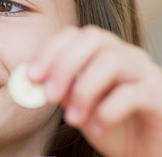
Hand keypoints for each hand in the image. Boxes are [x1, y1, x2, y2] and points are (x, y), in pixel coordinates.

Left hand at [28, 25, 161, 155]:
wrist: (143, 150)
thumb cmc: (108, 123)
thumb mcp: (76, 104)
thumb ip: (58, 88)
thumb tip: (32, 81)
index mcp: (102, 51)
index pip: (73, 35)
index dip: (49, 51)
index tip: (30, 76)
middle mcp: (126, 54)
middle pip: (93, 38)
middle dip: (64, 66)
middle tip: (49, 97)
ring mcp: (145, 72)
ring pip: (111, 62)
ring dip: (83, 91)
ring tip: (72, 119)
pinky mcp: (158, 95)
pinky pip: (132, 93)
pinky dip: (107, 111)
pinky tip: (98, 129)